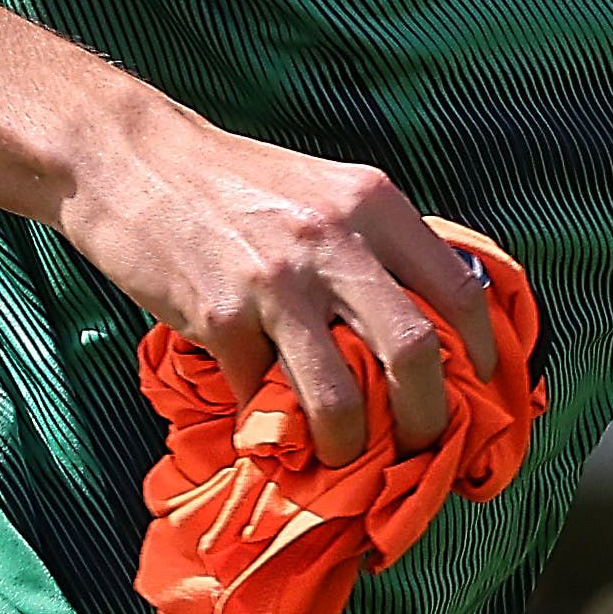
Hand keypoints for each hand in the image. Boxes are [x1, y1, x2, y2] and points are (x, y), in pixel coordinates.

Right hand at [51, 95, 506, 458]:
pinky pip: (260, 395)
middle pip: (414, 351)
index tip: (480, 390)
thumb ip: (374, 243)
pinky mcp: (220, 319)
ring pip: (340, 397)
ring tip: (341, 453)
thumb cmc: (232, 181)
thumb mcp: (323, 189)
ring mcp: (275, 283)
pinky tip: (264, 418)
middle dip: (426, 417)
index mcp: (372, 203)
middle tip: (420, 445)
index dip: (483, 355)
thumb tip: (428, 316)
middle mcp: (333, 241)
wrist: (130, 160)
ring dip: (348, 443)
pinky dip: (267, 419)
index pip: (458, 289)